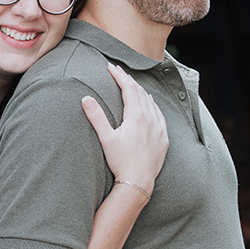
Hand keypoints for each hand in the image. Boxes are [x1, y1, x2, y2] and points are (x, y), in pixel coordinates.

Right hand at [81, 63, 167, 194]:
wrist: (138, 182)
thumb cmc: (121, 161)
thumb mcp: (106, 138)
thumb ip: (96, 117)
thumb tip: (86, 98)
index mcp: (137, 116)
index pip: (128, 88)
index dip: (119, 75)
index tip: (110, 66)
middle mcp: (150, 119)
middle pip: (140, 92)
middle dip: (128, 80)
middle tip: (118, 72)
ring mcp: (159, 128)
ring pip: (151, 102)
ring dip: (140, 91)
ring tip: (131, 84)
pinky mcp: (163, 138)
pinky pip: (160, 114)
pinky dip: (153, 104)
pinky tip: (150, 103)